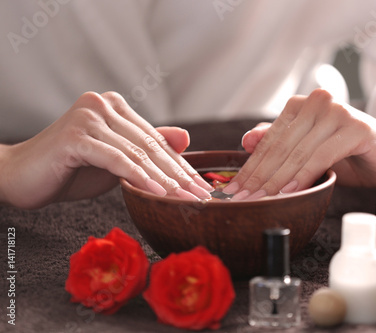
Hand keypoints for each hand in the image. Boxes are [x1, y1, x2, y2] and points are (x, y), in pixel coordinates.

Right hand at [0, 91, 212, 208]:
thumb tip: (185, 138)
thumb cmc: (69, 171)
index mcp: (114, 107)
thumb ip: (147, 148)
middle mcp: (102, 105)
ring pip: (138, 153)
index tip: (202, 187)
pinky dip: (139, 177)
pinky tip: (158, 193)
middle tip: (201, 196)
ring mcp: (88, 117)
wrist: (19, 177)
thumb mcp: (116, 160)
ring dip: (165, 180)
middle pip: (151, 146)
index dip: (181, 166)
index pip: (156, 140)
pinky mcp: (76, 136)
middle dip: (179, 175)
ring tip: (186, 199)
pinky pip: (116, 159)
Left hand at [224, 89, 375, 199]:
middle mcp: (317, 102)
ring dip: (277, 180)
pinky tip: (290, 192)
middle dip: (259, 177)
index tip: (233, 190)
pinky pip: (321, 155)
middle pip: (280, 146)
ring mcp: (337, 111)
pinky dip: (304, 176)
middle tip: (244, 200)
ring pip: (298, 152)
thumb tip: (245, 141)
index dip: (250, 167)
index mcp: (301, 105)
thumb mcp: (308, 150)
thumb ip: (280, 142)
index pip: (268, 140)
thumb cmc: (347, 153)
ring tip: (262, 200)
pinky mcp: (355, 128)